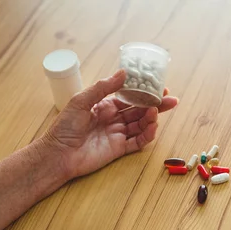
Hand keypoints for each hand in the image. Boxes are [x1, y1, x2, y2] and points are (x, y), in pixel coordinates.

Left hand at [42, 69, 177, 179]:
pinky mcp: (119, 149)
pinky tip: (152, 128)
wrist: (58, 154)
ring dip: (151, 119)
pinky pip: (138, 142)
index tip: (159, 87)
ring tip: (155, 112)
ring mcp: (117, 134)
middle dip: (156, 105)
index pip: (130, 97)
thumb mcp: (81, 101)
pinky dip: (147, 136)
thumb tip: (124, 73)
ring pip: (141, 125)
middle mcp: (113, 119)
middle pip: (140, 110)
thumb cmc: (65, 127)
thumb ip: (103, 87)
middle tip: (171, 100)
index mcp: (105, 105)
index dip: (144, 92)